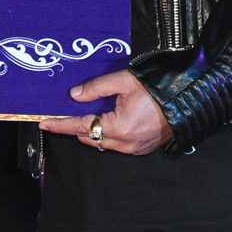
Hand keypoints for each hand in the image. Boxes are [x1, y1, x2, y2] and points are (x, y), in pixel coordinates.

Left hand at [38, 70, 172, 155]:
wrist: (186, 101)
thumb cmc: (157, 90)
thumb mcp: (124, 81)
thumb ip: (96, 88)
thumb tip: (74, 95)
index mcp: (119, 128)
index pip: (81, 127)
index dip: (61, 125)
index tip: (45, 124)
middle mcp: (124, 143)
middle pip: (89, 138)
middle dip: (75, 127)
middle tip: (64, 114)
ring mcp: (134, 149)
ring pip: (102, 143)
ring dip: (92, 131)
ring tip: (87, 115)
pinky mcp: (141, 149)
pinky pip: (116, 145)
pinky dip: (107, 135)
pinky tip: (107, 121)